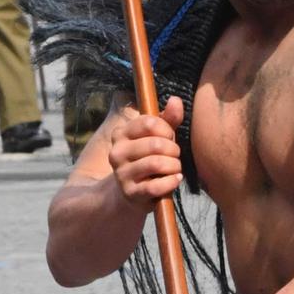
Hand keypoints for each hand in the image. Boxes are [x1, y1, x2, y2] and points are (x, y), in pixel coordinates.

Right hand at [108, 96, 184, 211]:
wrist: (132, 192)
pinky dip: (172, 182)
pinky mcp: (130, 193)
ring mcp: (121, 174)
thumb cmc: (149, 157)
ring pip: (157, 164)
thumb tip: (175, 99)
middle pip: (156, 144)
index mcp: (121, 133)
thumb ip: (169, 118)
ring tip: (176, 167)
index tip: (170, 137)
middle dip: (174, 150)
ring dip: (174, 165)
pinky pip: (155, 186)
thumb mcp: (159, 136)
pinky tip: (176, 179)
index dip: (167, 129)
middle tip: (175, 155)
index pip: (149, 123)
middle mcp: (116, 152)